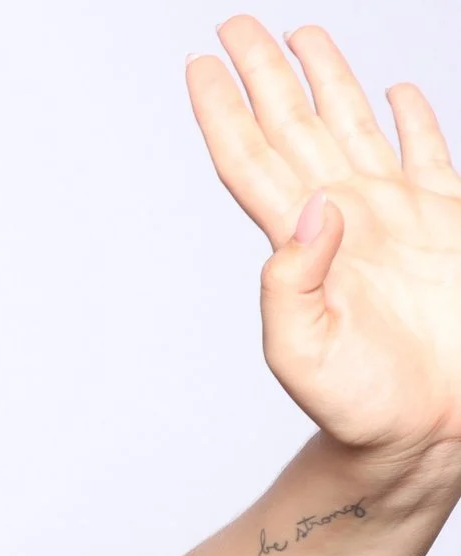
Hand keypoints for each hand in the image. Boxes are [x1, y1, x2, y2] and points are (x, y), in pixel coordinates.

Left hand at [189, 22, 460, 468]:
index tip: (200, 64)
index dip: (225, 110)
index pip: (251, 158)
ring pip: (351, 128)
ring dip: (326, 81)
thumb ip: (290, 284)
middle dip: (264, 74)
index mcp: (301, 244)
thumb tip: (313, 209)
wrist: (426, 434)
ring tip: (300, 36)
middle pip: (293, 126)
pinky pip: (428, 156)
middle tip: (237, 23)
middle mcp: (342, 220)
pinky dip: (413, 121)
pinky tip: (395, 93)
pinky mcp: (447, 225)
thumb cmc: (360, 409)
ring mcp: (395, 218)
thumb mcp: (302, 353)